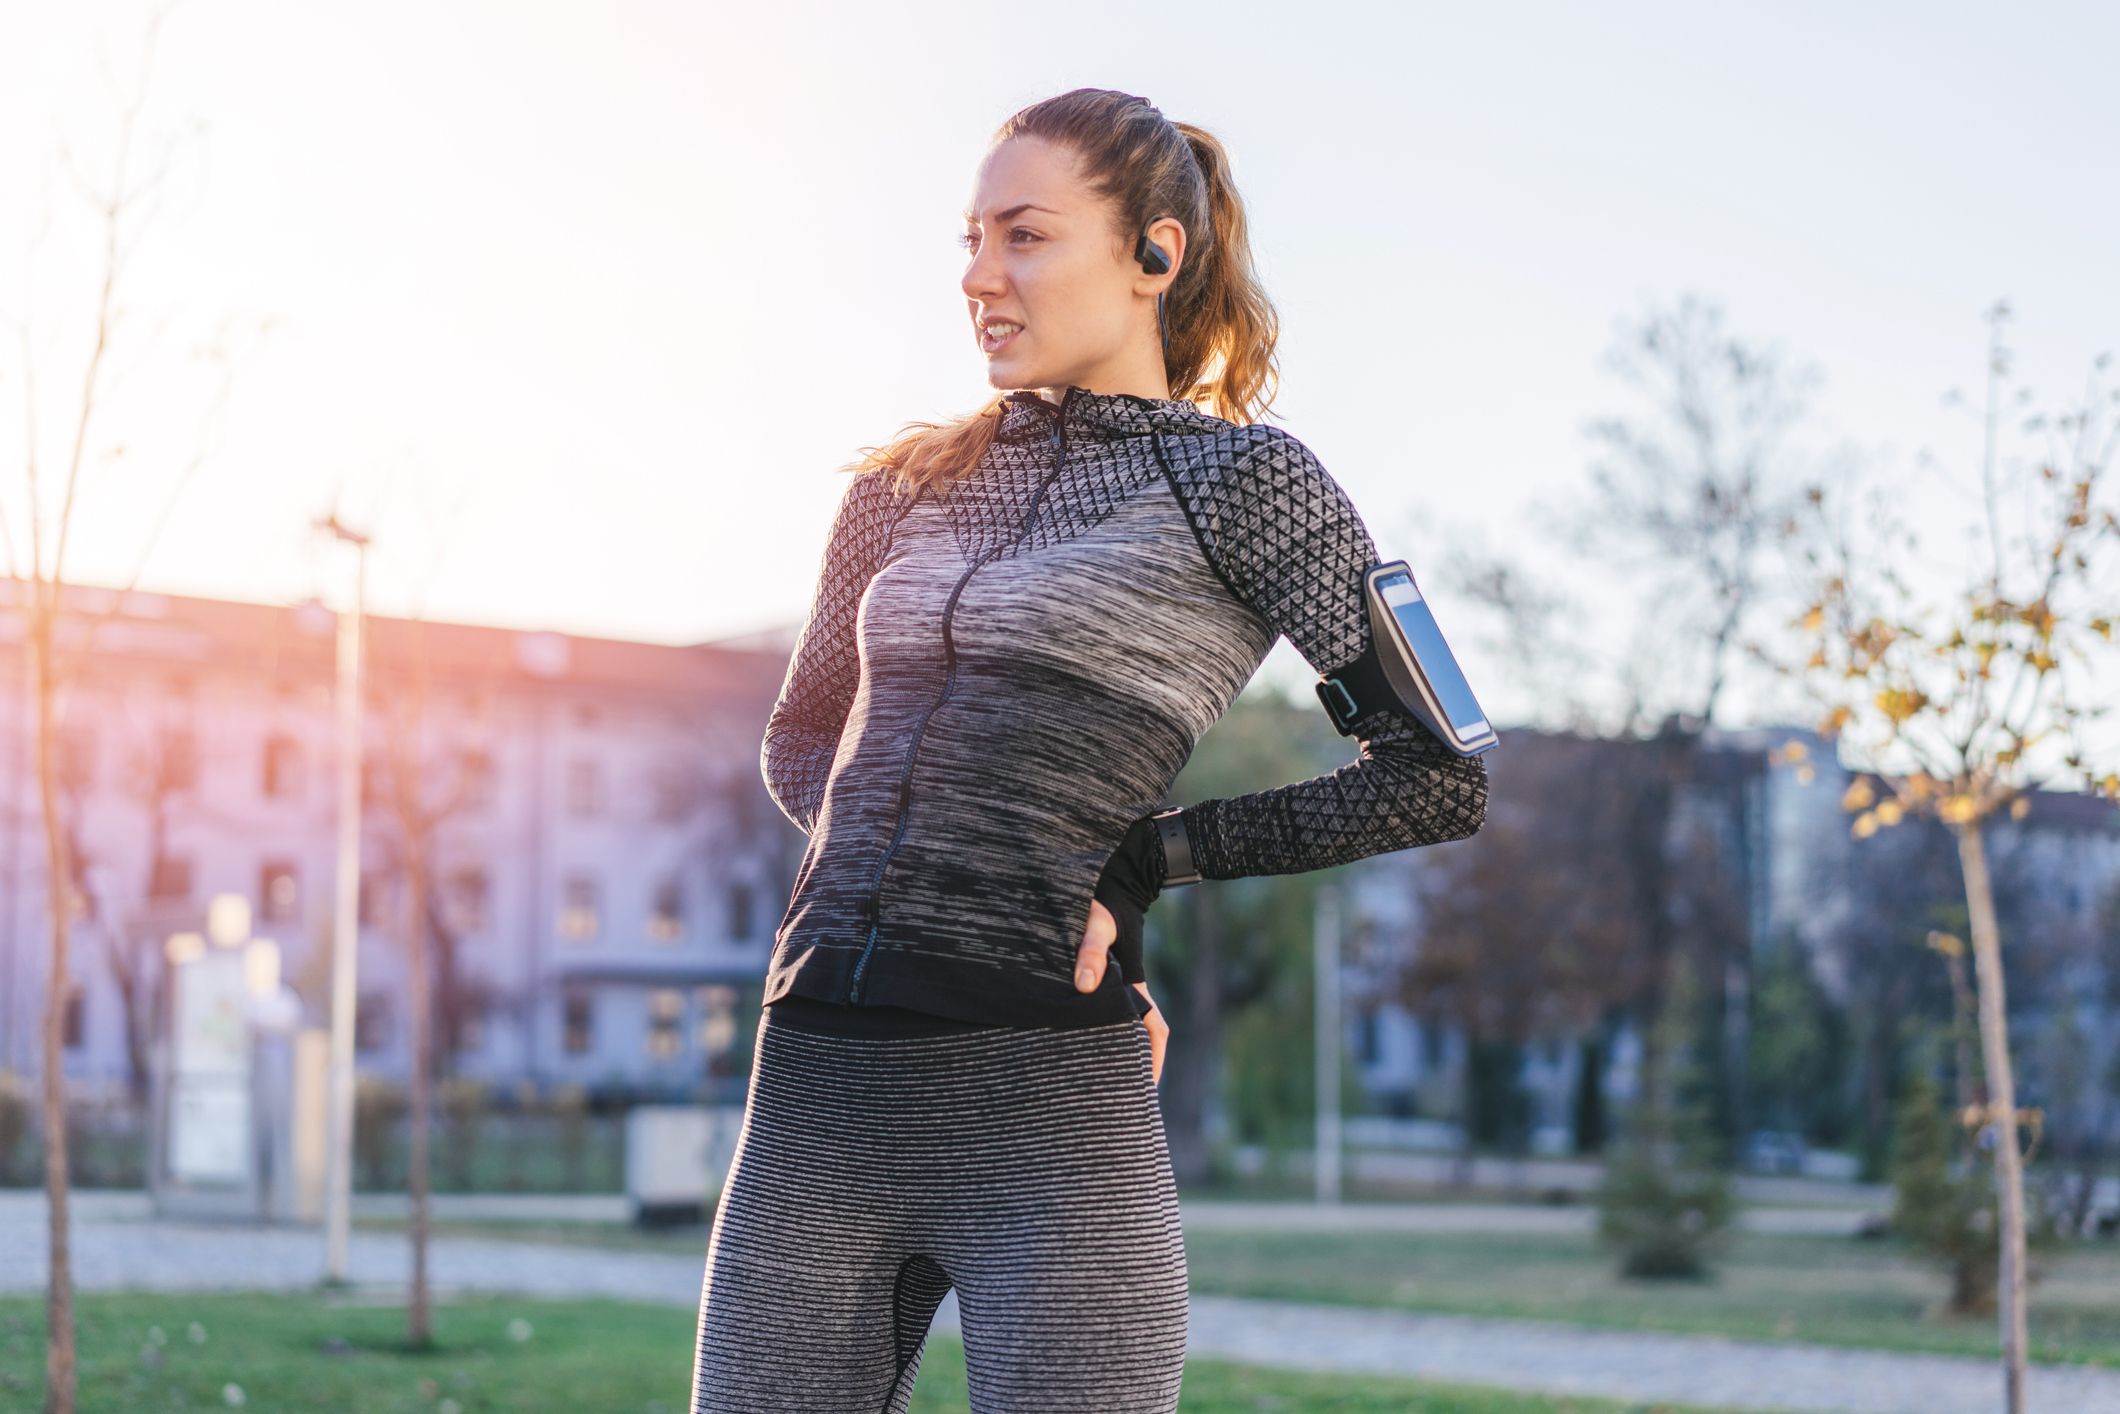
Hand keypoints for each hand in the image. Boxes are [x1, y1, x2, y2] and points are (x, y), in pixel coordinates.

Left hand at [1077, 897, 1167, 1085]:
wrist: (1107, 880)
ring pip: (1115, 1024)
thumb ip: (1090, 951)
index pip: (1154, 1028)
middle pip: (1134, 1035)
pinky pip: (1096, 1008)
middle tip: (1111, 1091)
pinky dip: (1090, 1025)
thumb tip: (1083, 987)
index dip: (1154, 1058)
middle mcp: (1126, 989)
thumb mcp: (1095, 925)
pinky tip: (1068, 1034)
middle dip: (1129, 1063)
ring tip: (1088, 1072)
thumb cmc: (1103, 903)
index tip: (1147, 1084)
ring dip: (1108, 1045)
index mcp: (1133, 984)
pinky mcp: (1095, 974)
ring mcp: (1112, 984)